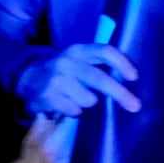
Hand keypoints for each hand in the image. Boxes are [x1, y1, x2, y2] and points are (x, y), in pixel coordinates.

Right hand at [16, 44, 140, 117]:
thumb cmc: (67, 72)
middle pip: (98, 78)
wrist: (28, 79)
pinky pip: (74, 110)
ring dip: (90, 103)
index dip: (122, 63)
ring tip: (80, 99)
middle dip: (120, 93)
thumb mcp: (81, 61)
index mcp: (79, 51)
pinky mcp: (45, 96)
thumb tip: (131, 80)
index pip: (104, 51)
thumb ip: (101, 65)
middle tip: (136, 106)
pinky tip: (68, 106)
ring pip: (88, 99)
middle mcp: (66, 62)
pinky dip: (76, 111)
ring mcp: (54, 79)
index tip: (134, 77)